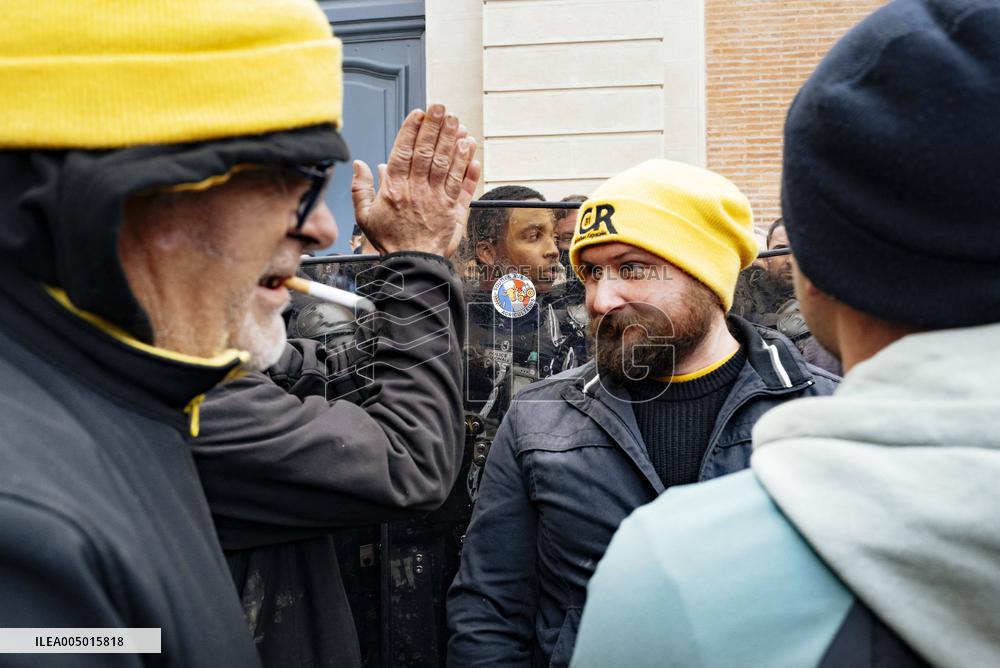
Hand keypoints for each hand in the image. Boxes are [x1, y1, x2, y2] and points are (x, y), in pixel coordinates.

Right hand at [351, 104, 480, 257]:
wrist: (411, 265)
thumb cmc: (390, 241)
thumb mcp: (364, 216)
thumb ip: (360, 188)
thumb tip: (360, 164)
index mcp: (394, 189)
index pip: (403, 151)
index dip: (411, 129)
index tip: (419, 113)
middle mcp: (417, 190)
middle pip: (427, 152)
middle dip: (435, 127)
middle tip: (441, 108)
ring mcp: (437, 200)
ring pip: (446, 164)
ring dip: (453, 141)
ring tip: (457, 122)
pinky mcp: (454, 210)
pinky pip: (462, 184)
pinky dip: (467, 166)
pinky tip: (471, 150)